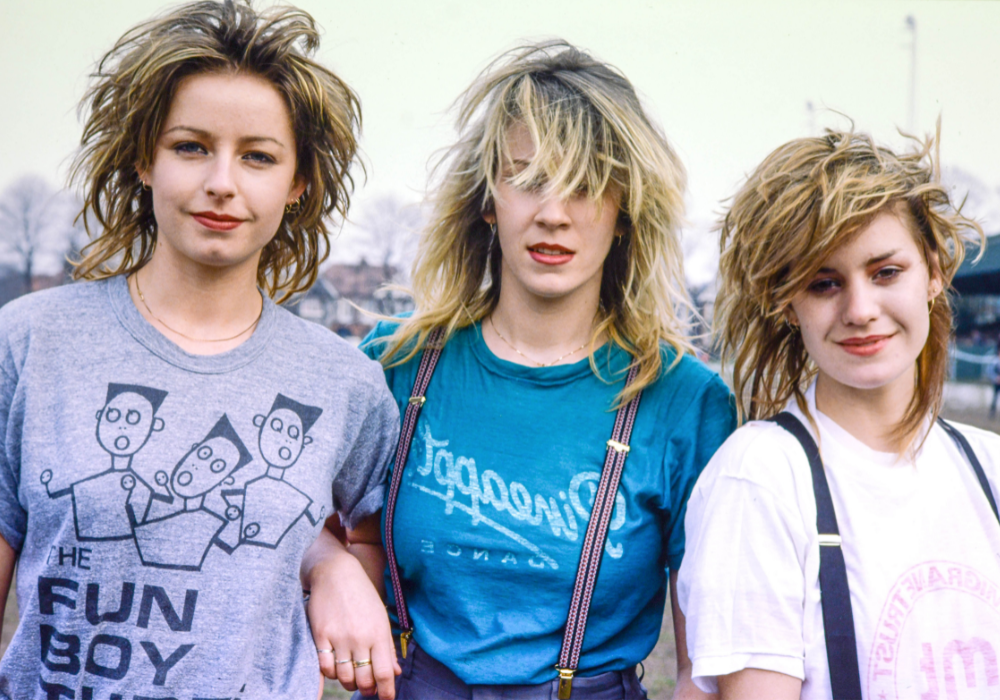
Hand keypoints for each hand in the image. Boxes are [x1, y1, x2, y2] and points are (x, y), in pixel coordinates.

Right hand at [304, 528, 399, 698]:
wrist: (336, 572)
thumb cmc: (362, 595)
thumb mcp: (380, 618)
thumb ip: (387, 647)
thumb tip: (395, 673)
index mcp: (378, 633)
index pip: (384, 673)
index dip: (387, 691)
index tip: (387, 698)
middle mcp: (360, 638)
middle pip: (364, 680)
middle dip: (367, 690)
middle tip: (367, 689)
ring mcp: (339, 637)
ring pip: (344, 677)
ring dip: (349, 683)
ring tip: (352, 677)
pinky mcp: (321, 635)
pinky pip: (325, 667)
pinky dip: (331, 673)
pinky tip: (335, 667)